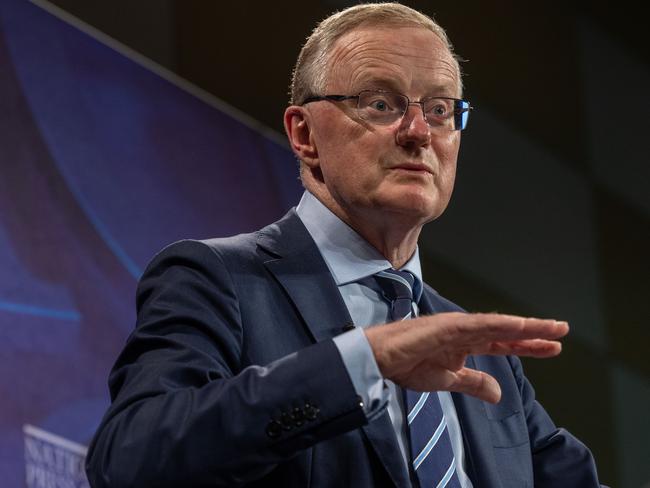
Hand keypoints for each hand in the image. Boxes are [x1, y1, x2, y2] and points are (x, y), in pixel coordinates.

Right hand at [364, 312, 568, 403]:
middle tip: (562, 330)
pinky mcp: (447, 326)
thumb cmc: (407, 365)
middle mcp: (465, 331)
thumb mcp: (448, 381)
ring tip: (551, 328)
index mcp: (465, 344)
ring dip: (525, 326)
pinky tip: (520, 325)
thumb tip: (499, 393)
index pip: (503, 344)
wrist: (381, 360)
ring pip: (499, 325)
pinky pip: (479, 325)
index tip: (553, 348)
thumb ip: (473, 383)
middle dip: (535, 332)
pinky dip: (501, 325)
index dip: (528, 346)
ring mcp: (457, 326)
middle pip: (506, 332)